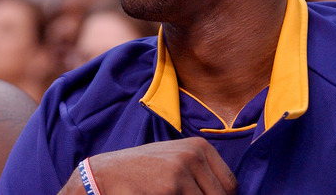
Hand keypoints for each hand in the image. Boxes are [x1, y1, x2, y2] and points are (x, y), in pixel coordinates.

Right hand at [59, 138, 236, 193]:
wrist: (104, 174)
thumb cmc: (142, 170)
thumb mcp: (174, 159)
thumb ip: (201, 171)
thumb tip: (230, 194)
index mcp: (198, 147)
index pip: (230, 185)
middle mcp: (192, 155)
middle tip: (176, 194)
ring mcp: (181, 171)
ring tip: (165, 194)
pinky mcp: (170, 188)